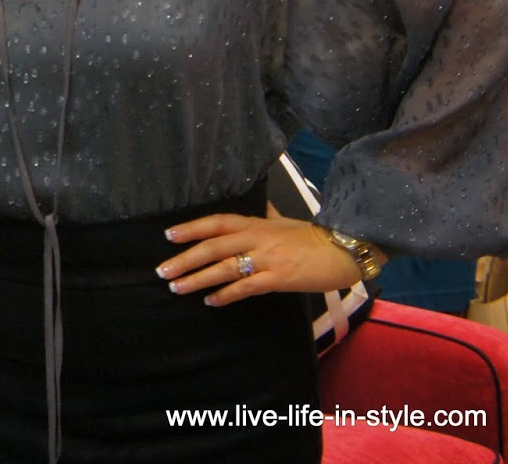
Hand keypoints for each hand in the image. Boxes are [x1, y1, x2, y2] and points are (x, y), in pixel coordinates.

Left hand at [156, 212, 362, 305]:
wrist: (345, 248)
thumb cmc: (314, 236)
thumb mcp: (285, 221)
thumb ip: (268, 215)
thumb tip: (262, 205)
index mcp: (256, 223)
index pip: (217, 222)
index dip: (192, 228)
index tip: (168, 235)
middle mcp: (257, 238)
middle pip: (213, 246)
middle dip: (185, 258)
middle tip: (162, 271)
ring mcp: (267, 258)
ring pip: (224, 268)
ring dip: (198, 278)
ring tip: (177, 287)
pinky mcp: (279, 278)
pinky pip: (246, 287)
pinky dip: (226, 295)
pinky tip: (210, 301)